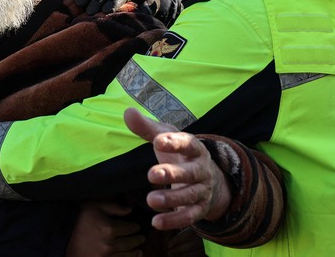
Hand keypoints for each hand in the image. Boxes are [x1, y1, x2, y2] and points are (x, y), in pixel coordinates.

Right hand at [66, 198, 144, 256]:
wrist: (60, 236)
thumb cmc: (76, 218)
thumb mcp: (94, 206)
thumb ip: (114, 206)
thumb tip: (130, 209)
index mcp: (109, 228)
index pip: (130, 228)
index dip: (135, 227)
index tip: (137, 227)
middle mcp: (110, 245)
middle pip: (130, 243)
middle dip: (137, 239)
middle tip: (141, 237)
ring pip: (126, 255)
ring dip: (135, 252)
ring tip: (139, 250)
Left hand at [123, 108, 230, 229]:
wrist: (206, 177)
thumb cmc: (179, 153)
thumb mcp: (165, 138)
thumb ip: (147, 128)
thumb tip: (128, 112)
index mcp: (194, 148)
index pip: (187, 143)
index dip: (174, 142)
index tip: (158, 141)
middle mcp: (202, 169)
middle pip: (190, 172)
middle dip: (172, 174)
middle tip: (151, 174)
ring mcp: (202, 190)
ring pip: (190, 196)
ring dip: (171, 199)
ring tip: (151, 200)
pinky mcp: (199, 208)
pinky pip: (189, 216)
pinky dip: (174, 221)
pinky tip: (156, 222)